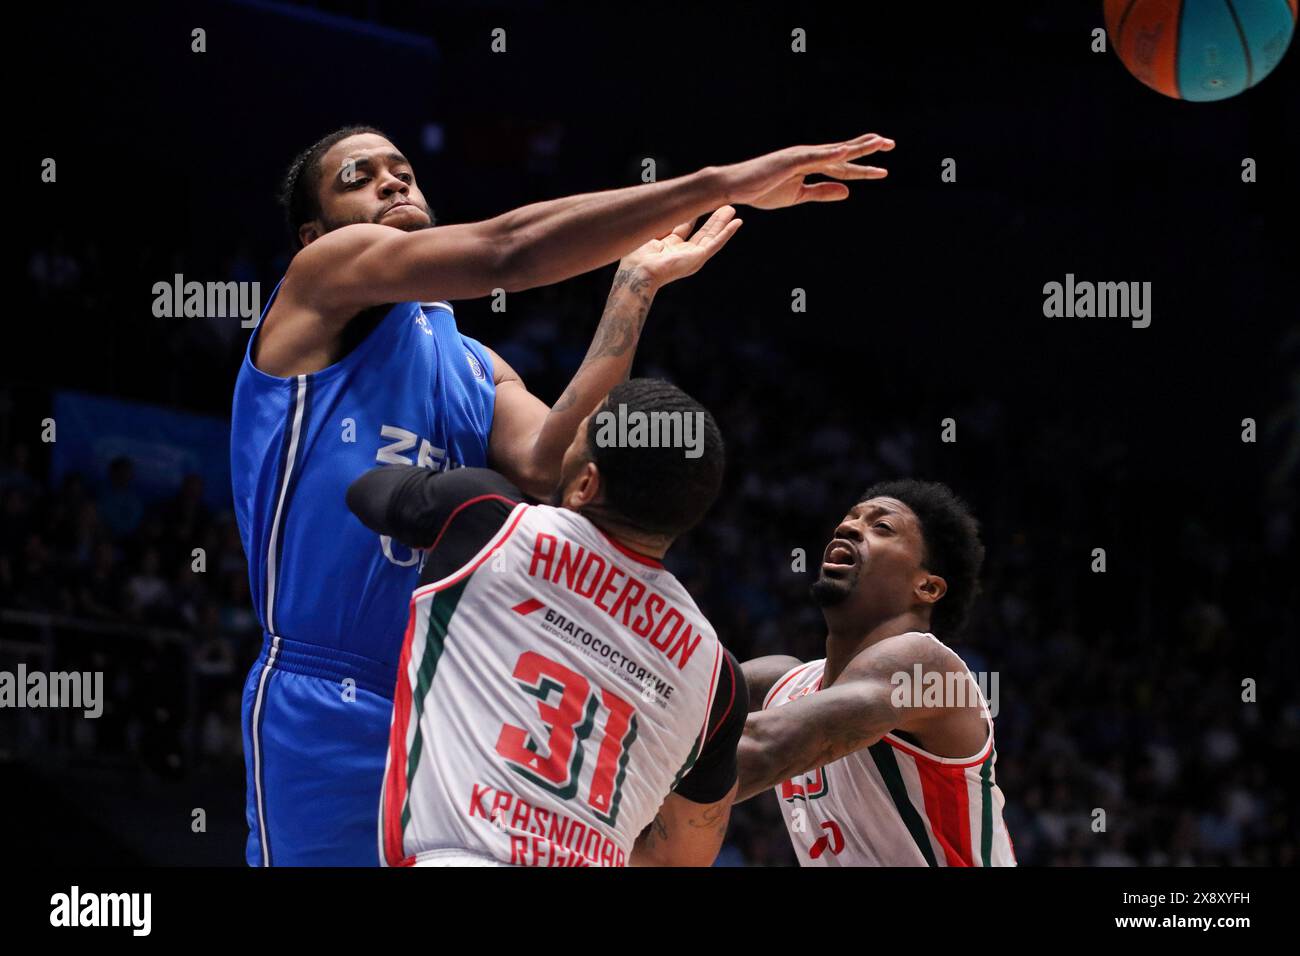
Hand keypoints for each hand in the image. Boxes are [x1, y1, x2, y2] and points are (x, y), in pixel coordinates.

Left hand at [617, 205, 742, 287]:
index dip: (693, 213)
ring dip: (723, 223)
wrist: (638, 272)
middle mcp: (681, 251)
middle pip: (702, 231)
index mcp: (668, 246)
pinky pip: (716, 243)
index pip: (684, 226)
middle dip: (713, 218)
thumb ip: (661, 219)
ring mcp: (691, 256)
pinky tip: (737, 223)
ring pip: (712, 236)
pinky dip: (727, 233)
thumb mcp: (649, 230)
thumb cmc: (636, 256)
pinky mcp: (698, 258)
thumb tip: (665, 202)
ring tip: (732, 209)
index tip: (700, 200)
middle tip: (723, 204)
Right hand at [720, 133, 892, 209]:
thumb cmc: (761, 190)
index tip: (882, 171)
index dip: (863, 169)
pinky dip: (832, 153)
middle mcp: (809, 156)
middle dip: (868, 149)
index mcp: (811, 166)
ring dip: (857, 146)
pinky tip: (847, 151)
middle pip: (844, 153)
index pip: (842, 167)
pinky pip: (816, 157)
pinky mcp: (791, 160)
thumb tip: (847, 192)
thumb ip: (822, 192)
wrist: (735, 187)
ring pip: (835, 151)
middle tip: (890, 144)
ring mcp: (801, 156)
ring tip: (879, 143)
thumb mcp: (798, 196)